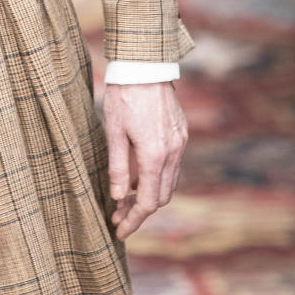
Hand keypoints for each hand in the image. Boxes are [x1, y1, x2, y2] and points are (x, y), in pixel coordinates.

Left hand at [103, 81, 187, 239]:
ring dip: (151, 194)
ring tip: (127, 197)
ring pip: (169, 181)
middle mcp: (172, 152)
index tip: (119, 231)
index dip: (133, 220)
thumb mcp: (113, 131)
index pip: (148, 202)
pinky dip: (158, 176)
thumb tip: (119, 197)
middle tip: (118, 215)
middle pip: (162, 196)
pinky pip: (173, 164)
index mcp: (154, 155)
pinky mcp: (181, 132)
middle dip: (140, 210)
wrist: (145, 63)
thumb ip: (118, 167)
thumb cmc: (124, 94)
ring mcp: (180, 142)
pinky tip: (141, 174)